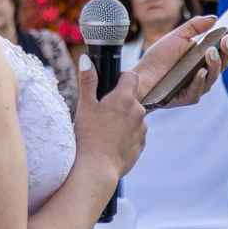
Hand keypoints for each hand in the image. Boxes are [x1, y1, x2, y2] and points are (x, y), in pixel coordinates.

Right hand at [75, 61, 149, 182]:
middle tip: (102, 114)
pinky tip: (111, 143)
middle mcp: (139, 112)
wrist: (96, 169)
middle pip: (131, 99)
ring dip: (123, 121)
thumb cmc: (88, 137)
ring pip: (133, 118)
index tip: (111, 87)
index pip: (131, 77)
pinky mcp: (142, 145)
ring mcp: (142, 129)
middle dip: (119, 103)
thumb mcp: (85, 106)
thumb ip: (88, 81)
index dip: (121, 79)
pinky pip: (135, 135)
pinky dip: (126, 137)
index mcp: (125, 98)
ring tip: (105, 132)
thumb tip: (85, 59)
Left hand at [129, 15, 227, 108]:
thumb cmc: (159, 57)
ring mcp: (198, 86)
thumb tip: (214, 18)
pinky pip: (197, 90)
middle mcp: (205, 72)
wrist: (140, 75)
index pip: (224, 50)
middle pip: (223, 63)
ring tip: (212, 51)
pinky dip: (200, 80)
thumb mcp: (177, 36)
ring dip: (215, 64)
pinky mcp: (188, 97)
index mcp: (205, 58)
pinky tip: (200, 71)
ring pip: (213, 77)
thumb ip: (195, 26)